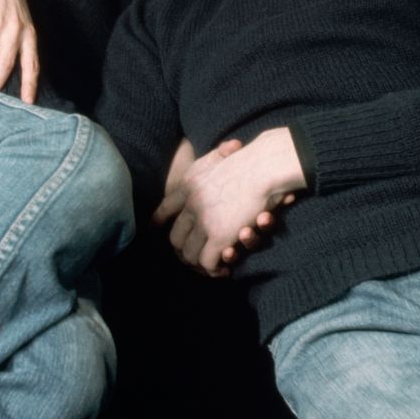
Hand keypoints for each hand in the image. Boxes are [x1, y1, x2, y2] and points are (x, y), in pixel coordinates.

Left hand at [155, 128, 305, 274]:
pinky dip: (214, 270)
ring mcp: (204, 221)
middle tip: (195, 259)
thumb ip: (217, 158)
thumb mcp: (222, 156)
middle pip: (175, 237)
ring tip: (211, 268)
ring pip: (189, 254)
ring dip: (199, 264)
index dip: (159, 224)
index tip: (155, 232)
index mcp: (189, 184)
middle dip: (183, 251)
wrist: (264, 166)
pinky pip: (208, 262)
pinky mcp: (219, 236)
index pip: (164, 210)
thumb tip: (229, 148)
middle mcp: (191, 204)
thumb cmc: (252, 161)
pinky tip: (223, 270)